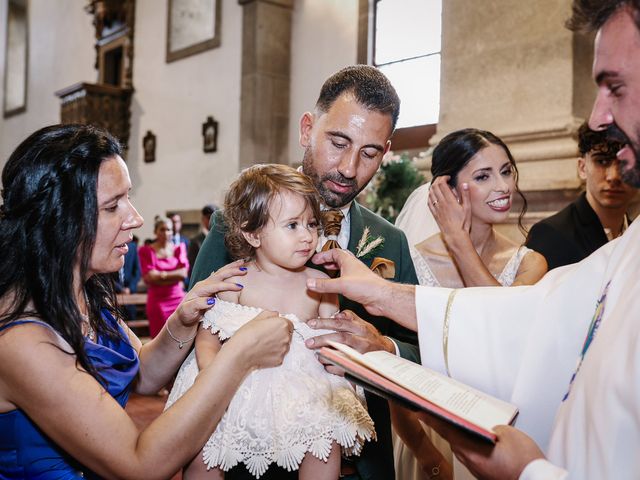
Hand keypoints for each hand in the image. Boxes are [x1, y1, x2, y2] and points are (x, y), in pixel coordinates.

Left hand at [173, 259, 246, 328]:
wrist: (183, 314)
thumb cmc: (186, 314)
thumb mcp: (188, 310)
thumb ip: (198, 304)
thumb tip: (211, 300)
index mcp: (200, 289)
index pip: (216, 285)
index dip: (228, 285)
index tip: (240, 287)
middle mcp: (204, 284)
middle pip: (219, 274)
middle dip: (232, 271)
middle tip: (245, 270)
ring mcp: (207, 284)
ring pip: (221, 272)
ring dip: (232, 267)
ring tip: (243, 262)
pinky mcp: (211, 286)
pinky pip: (221, 276)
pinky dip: (230, 270)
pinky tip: (236, 267)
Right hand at [230, 310, 292, 369]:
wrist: (241, 353)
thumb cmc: (247, 335)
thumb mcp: (256, 318)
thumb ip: (269, 314)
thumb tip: (276, 315)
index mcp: (282, 324)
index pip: (289, 324)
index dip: (280, 325)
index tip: (273, 327)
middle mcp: (286, 337)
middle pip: (288, 334)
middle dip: (280, 335)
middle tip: (267, 336)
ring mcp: (284, 350)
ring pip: (284, 345)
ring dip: (278, 344)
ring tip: (264, 345)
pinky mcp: (280, 360)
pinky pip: (279, 355)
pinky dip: (274, 354)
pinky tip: (264, 352)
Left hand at [306, 310, 394, 374]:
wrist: (386, 352)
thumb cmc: (370, 336)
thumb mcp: (363, 324)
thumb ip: (350, 317)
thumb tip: (337, 314)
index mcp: (360, 328)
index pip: (340, 323)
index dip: (325, 322)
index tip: (310, 323)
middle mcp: (361, 340)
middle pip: (339, 338)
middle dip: (322, 340)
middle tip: (308, 343)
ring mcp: (361, 354)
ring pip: (341, 355)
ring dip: (326, 356)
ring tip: (317, 356)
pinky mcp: (360, 367)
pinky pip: (344, 369)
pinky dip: (333, 367)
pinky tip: (326, 365)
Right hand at [307, 249, 390, 317]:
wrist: (381, 297)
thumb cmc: (366, 287)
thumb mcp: (341, 284)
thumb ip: (324, 284)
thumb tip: (309, 283)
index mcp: (349, 261)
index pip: (334, 252)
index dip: (323, 255)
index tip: (315, 259)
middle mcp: (353, 267)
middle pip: (339, 259)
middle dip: (329, 260)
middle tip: (320, 264)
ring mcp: (357, 276)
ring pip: (344, 269)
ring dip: (334, 269)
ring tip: (326, 273)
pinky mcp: (359, 286)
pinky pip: (346, 279)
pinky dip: (339, 280)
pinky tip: (336, 287)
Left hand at [416, 411, 544, 479]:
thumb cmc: (523, 462)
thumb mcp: (507, 432)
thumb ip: (490, 425)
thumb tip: (486, 426)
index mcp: (470, 448)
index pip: (444, 428)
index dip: (431, 417)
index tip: (420, 409)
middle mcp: (469, 460)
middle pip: (453, 438)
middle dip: (449, 424)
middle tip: (445, 412)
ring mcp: (476, 469)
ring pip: (463, 448)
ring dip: (463, 436)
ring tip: (467, 424)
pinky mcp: (484, 474)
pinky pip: (474, 456)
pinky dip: (474, 447)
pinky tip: (483, 441)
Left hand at [428, 176, 470, 240]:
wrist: (455, 235)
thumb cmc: (463, 223)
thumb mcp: (468, 208)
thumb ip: (465, 195)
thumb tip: (464, 184)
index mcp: (450, 200)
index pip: (442, 184)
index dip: (443, 178)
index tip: (448, 177)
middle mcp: (441, 203)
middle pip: (434, 187)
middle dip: (438, 180)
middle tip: (443, 179)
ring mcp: (437, 209)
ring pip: (430, 194)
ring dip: (433, 187)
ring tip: (438, 185)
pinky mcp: (434, 214)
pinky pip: (429, 202)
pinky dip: (429, 196)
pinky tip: (433, 195)